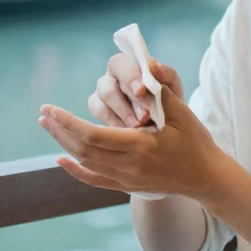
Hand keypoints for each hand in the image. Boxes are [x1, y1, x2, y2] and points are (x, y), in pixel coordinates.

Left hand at [39, 84, 225, 199]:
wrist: (206, 177)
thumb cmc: (196, 142)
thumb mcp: (183, 114)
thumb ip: (162, 91)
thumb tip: (149, 65)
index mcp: (140, 147)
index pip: (93, 135)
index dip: (68, 122)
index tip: (51, 109)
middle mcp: (129, 166)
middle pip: (83, 150)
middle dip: (60, 131)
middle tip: (44, 115)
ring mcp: (127, 179)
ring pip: (86, 163)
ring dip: (64, 144)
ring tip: (48, 127)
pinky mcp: (127, 186)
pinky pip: (95, 180)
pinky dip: (76, 171)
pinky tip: (61, 161)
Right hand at [89, 55, 182, 128]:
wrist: (169, 124)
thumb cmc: (169, 100)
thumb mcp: (173, 87)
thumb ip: (166, 74)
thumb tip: (153, 64)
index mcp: (128, 66)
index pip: (119, 63)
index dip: (128, 76)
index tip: (141, 91)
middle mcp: (111, 78)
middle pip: (107, 85)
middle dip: (127, 103)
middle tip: (145, 116)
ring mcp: (101, 95)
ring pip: (100, 101)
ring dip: (122, 115)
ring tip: (140, 126)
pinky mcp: (98, 111)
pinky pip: (98, 115)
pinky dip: (113, 124)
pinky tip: (128, 132)